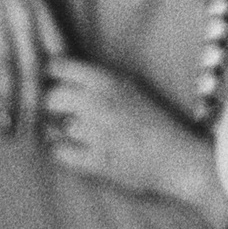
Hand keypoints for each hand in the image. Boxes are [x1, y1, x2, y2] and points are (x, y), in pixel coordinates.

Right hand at [0, 0, 65, 131]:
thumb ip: (40, 26)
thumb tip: (56, 61)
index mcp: (44, 11)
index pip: (61, 57)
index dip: (66, 88)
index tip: (69, 118)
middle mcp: (26, 14)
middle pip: (36, 67)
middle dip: (38, 105)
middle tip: (41, 137)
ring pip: (6, 63)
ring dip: (6, 99)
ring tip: (7, 128)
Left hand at [41, 56, 213, 208]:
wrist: (178, 157)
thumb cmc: (156, 119)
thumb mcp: (131, 86)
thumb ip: (98, 78)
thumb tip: (61, 71)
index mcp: (108, 82)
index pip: (58, 67)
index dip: (50, 74)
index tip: (51, 81)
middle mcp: (98, 104)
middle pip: (50, 97)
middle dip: (52, 104)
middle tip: (59, 110)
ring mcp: (96, 134)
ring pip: (51, 125)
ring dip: (56, 128)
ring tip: (68, 130)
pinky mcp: (95, 161)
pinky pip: (58, 152)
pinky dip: (61, 150)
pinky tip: (72, 148)